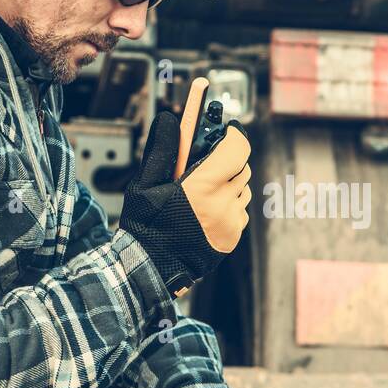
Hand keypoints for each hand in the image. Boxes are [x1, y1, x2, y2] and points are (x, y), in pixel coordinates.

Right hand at [119, 78, 250, 294]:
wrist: (150, 268)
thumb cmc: (145, 225)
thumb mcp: (146, 184)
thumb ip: (162, 150)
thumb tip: (169, 119)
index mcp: (204, 187)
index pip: (236, 149)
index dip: (233, 135)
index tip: (226, 129)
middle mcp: (223, 204)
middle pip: (241, 167)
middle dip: (228, 158)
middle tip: (207, 159)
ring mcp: (231, 223)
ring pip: (242, 189)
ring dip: (228, 183)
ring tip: (202, 189)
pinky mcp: (232, 238)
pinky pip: (239, 211)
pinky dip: (227, 204)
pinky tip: (205, 210)